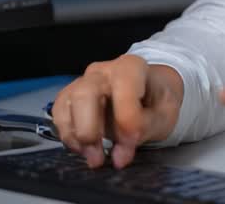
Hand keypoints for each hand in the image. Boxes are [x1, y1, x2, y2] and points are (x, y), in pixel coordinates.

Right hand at [51, 54, 183, 168]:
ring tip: (94, 158)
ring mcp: (83, 82)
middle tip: (100, 158)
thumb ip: (145, 130)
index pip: (123, 86)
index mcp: (132, 67)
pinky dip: (68, 135)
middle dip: (89, 130)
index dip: (126, 117)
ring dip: (76, 136)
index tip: (131, 142)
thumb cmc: (157, 102)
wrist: (148, 95)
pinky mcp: (70, 97)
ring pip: (67, 103)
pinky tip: (84, 149)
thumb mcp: (165, 114)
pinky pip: (59, 113)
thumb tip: (118, 157)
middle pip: (85, 93)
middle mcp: (103, 70)